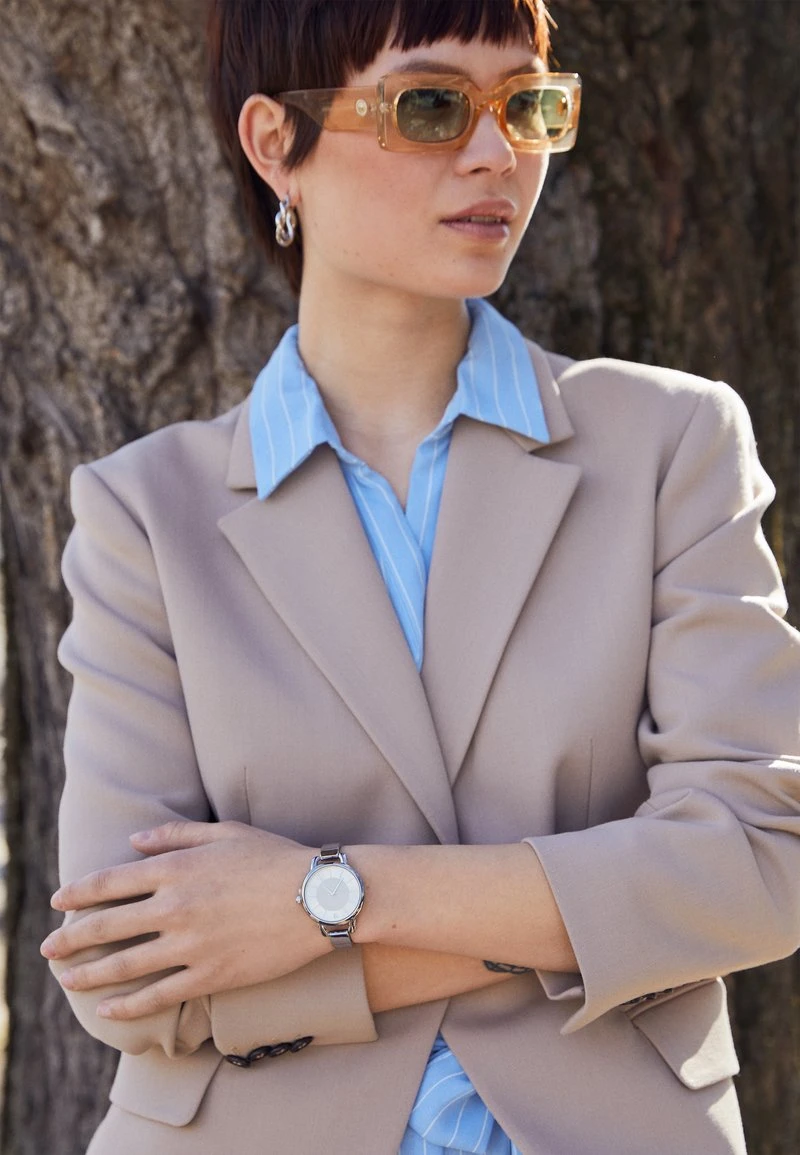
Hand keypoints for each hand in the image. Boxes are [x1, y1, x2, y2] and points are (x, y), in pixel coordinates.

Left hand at [41, 821, 324, 1019]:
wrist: (318, 898)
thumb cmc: (275, 858)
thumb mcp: (226, 833)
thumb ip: (177, 834)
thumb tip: (135, 840)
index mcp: (177, 868)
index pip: (110, 882)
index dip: (78, 893)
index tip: (58, 902)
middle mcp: (175, 906)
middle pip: (106, 926)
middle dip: (71, 938)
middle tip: (48, 949)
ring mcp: (190, 944)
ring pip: (124, 964)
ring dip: (88, 974)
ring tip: (67, 979)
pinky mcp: (209, 975)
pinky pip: (157, 995)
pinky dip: (127, 1005)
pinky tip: (108, 1010)